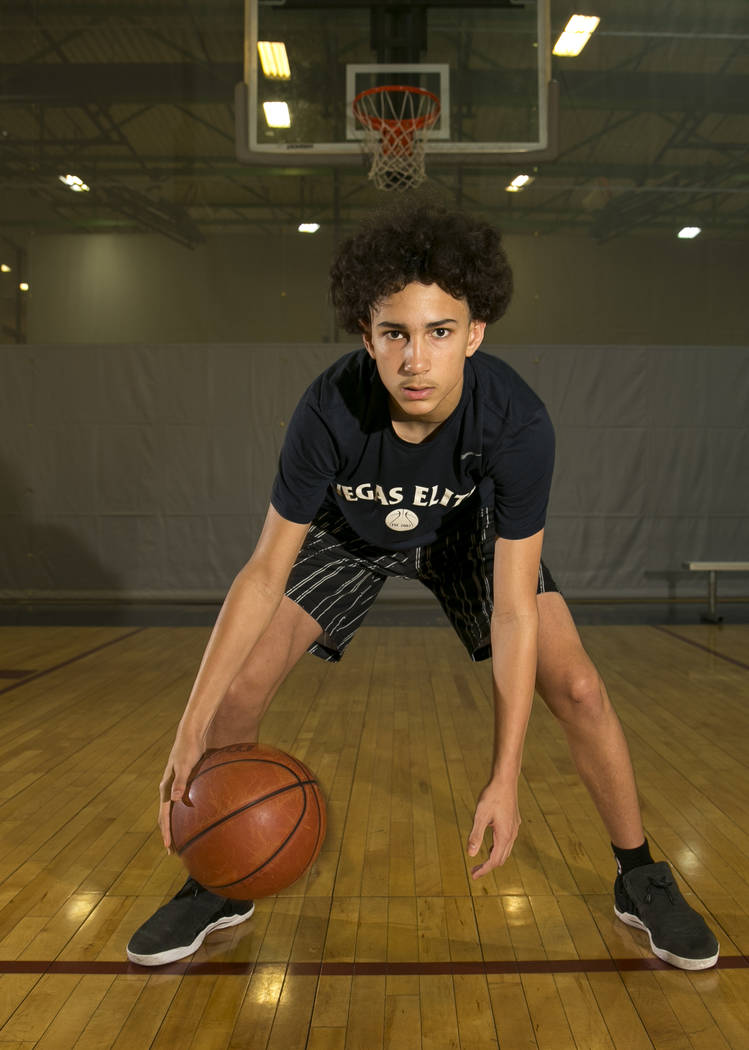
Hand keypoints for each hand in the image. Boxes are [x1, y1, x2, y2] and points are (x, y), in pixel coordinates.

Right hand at [158, 729, 204, 850]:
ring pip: (174, 812)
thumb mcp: (185, 765)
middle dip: (169, 834)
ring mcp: (176, 787)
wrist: (191, 734)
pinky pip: (184, 803)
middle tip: (175, 852)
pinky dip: (186, 814)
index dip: (166, 832)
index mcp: (166, 788)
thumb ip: (180, 782)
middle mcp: (169, 789)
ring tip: (184, 840)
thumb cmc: (189, 748)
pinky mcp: (185, 783)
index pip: (164, 815)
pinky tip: (196, 820)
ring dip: (177, 826)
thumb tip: (174, 800)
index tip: (169, 848)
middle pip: (166, 817)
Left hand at [467, 783, 520, 878]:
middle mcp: (512, 834)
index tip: (473, 876)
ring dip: (493, 858)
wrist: (505, 781)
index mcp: (504, 835)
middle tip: (474, 871)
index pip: (494, 860)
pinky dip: (498, 848)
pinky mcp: (513, 822)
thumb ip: (476, 835)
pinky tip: (490, 845)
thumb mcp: (480, 816)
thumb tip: (471, 854)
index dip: (484, 870)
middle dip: (488, 866)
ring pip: (505, 850)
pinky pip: (507, 842)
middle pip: (501, 858)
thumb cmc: (492, 797)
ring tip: (480, 861)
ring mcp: (514, 828)